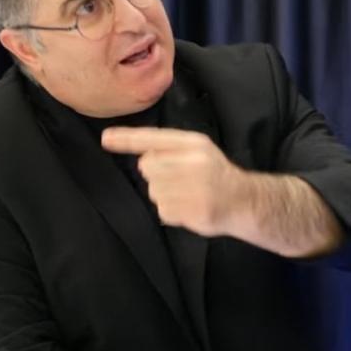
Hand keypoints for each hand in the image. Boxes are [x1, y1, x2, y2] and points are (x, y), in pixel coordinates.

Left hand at [101, 127, 246, 235]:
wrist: (244, 200)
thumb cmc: (215, 173)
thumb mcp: (199, 150)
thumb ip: (171, 148)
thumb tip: (139, 155)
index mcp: (194, 144)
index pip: (153, 138)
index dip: (127, 138)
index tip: (105, 138)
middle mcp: (194, 163)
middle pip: (147, 166)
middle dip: (156, 174)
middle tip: (177, 179)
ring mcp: (194, 188)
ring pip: (153, 190)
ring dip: (164, 194)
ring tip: (186, 193)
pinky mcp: (193, 211)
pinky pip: (163, 210)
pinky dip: (172, 212)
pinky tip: (189, 206)